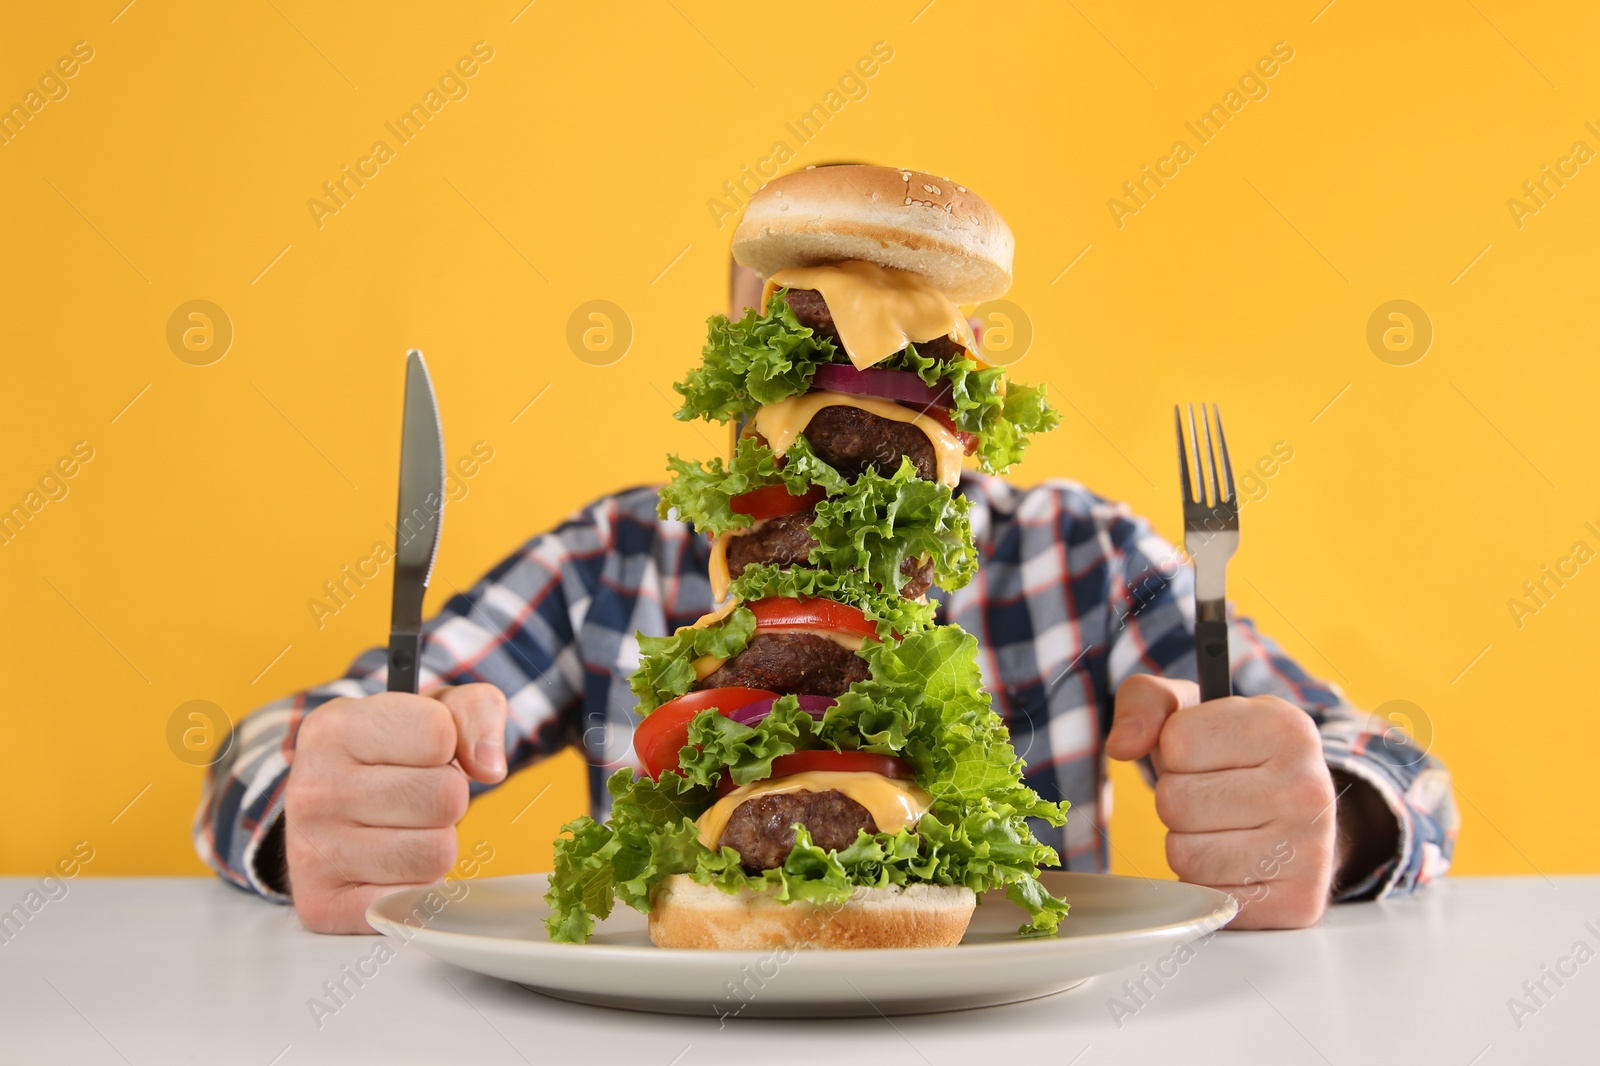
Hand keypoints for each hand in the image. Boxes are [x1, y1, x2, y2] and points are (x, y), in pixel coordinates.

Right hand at [283, 684, 508, 932]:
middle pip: (446, 798)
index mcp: (333, 728)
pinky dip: (417, 888)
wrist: (329, 807)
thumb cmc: (394, 754)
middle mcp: (311, 788)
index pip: (438, 734)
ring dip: (435, 845)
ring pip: (436, 854)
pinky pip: (413, 904)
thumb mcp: (436, 710)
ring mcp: (309, 851)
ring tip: (403, 830)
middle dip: (448, 798)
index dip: (448, 745)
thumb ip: (476, 713)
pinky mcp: (320, 905)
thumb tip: (490, 768)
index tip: (424, 750)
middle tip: (416, 797)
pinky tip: (391, 868)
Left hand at [1105, 675, 1336, 928]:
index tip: (1205, 755)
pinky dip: (1204, 883)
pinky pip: (1204, 896)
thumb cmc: (1232, 760)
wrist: (1295, 820)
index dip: (1173, 751)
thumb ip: (1144, 702)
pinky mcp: (1297, 902)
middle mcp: (1308, 787)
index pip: (1177, 741)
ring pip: (1184, 854)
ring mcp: (1310, 850)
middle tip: (1212, 798)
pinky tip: (1234, 865)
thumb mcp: (1190, 711)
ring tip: (1223, 830)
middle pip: (1174, 801)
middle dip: (1177, 801)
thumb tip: (1122, 745)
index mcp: (1286, 727)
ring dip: (1188, 844)